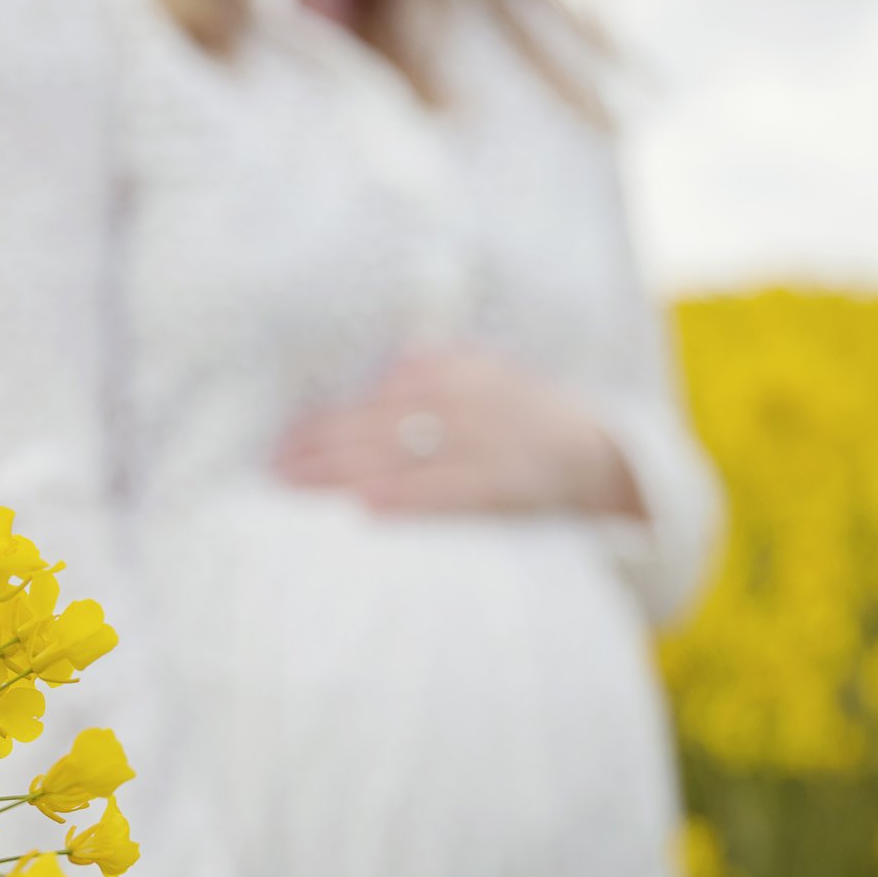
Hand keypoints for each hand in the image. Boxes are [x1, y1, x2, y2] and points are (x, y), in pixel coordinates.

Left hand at [272, 345, 643, 517]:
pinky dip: (408, 498)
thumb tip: (360, 394)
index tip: (287, 433)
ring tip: (295, 481)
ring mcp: (491, 441)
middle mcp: (472, 397)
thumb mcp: (479, 383)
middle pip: (381, 419)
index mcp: (462, 368)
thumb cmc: (523, 423)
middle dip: (323, 440)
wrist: (603, 456)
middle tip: (274, 463)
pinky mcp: (507, 485)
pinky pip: (449, 493)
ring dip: (344, 467)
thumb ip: (425, 381)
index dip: (332, 413)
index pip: (383, 389)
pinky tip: (366, 508)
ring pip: (404, 453)